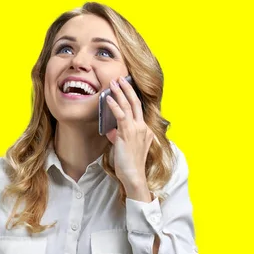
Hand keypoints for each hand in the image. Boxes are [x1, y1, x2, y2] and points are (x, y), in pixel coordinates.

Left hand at [105, 76, 154, 199]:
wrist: (133, 175)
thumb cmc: (129, 165)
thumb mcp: (124, 148)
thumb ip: (119, 137)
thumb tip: (111, 131)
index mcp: (145, 130)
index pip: (138, 110)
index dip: (131, 97)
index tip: (125, 87)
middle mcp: (143, 127)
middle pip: (136, 102)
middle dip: (128, 88)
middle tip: (121, 78)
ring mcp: (136, 129)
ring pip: (129, 105)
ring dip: (120, 92)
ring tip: (113, 82)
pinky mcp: (127, 133)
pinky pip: (121, 115)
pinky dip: (114, 105)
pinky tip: (108, 98)